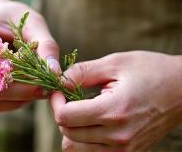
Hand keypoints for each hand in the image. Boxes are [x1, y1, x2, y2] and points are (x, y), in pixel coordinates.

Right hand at [0, 1, 60, 111]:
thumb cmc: (13, 18)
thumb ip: (46, 46)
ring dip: (21, 99)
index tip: (48, 76)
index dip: (24, 75)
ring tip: (37, 85)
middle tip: (48, 87)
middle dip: (25, 91)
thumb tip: (55, 74)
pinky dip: (14, 101)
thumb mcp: (33, 23)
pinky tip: (25, 88)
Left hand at [50, 51, 181, 150]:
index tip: (59, 90)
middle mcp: (118, 137)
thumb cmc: (150, 71)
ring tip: (81, 110)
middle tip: (69, 98)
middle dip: (61, 114)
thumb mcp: (115, 63)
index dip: (55, 102)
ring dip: (71, 129)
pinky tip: (91, 122)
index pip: (65, 117)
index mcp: (114, 111)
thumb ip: (82, 72)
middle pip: (67, 134)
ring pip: (75, 149)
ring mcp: (124, 150)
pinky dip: (84, 140)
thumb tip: (59, 82)